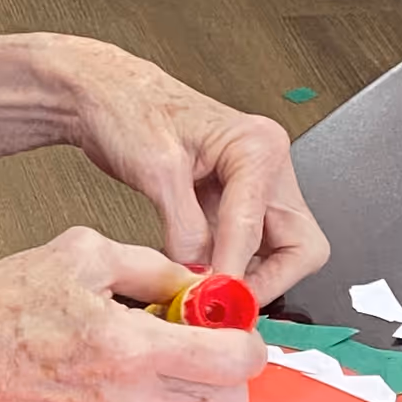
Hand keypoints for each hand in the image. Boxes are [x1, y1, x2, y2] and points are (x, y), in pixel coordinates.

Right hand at [0, 229, 264, 401]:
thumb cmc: (3, 304)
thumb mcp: (82, 253)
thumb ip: (156, 268)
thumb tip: (200, 286)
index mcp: (131, 347)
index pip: (236, 363)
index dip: (245, 339)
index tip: (228, 323)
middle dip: (227, 372)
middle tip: (196, 342)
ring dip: (185, 388)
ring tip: (138, 354)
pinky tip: (108, 378)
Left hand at [63, 44, 328, 300]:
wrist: (103, 96)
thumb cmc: (128, 110)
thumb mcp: (156, 172)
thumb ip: (185, 230)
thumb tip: (202, 278)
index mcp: (258, 146)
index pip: (260, 227)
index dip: (236, 269)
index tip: (214, 299)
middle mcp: (265, 165)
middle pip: (299, 245)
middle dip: (269, 280)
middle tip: (230, 305)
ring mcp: (251, 185)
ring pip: (278, 251)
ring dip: (247, 277)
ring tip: (208, 296)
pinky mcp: (230, 200)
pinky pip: (245, 246)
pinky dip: (227, 266)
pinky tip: (198, 277)